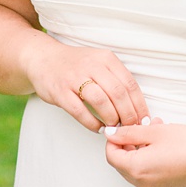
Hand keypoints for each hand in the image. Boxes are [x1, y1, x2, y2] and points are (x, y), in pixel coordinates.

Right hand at [22, 37, 147, 132]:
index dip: (139, 105)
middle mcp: (91, 65)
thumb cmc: (75, 65)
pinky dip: (92, 123)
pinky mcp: (60, 91)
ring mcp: (74, 78)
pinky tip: (98, 128)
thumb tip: (137, 109)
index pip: (130, 84)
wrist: (42, 58)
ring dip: (111, 118)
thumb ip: (116, 80)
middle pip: (118, 93)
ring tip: (114, 127)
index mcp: (105, 58)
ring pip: (101, 101)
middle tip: (130, 127)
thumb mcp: (98, 62)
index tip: (143, 120)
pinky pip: (80, 111)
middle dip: (128, 115)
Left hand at [102, 119, 185, 186]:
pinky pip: (150, 175)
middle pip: (123, 164)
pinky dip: (151, 159)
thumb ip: (128, 133)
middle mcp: (145, 185)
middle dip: (129, 143)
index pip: (112, 156)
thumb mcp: (155, 132)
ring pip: (137, 168)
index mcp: (138, 171)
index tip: (122, 128)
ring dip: (141, 149)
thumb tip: (110, 134)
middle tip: (142, 125)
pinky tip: (165, 144)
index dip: (114, 140)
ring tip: (157, 129)